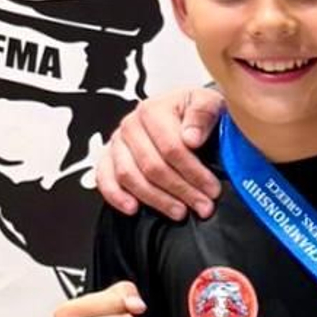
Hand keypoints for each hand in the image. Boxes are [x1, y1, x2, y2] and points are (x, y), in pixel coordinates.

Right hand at [96, 88, 224, 218]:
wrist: (182, 112)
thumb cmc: (195, 112)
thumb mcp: (210, 103)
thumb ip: (203, 114)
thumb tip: (191, 138)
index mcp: (153, 110)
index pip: (171, 147)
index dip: (194, 173)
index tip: (212, 190)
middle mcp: (131, 125)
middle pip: (152, 166)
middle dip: (181, 191)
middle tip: (204, 207)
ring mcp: (118, 142)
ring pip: (129, 176)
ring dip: (156, 199)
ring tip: (180, 212)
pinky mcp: (108, 158)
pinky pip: (104, 178)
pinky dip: (116, 195)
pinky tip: (133, 208)